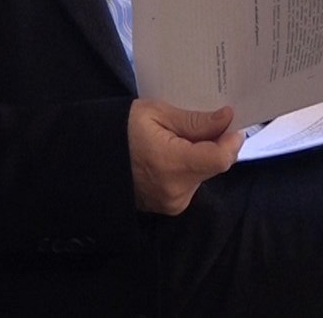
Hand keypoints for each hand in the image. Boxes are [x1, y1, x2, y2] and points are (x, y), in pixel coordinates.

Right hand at [127, 100, 244, 215]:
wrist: (91, 159)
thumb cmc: (121, 129)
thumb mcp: (156, 113)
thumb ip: (195, 120)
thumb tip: (227, 119)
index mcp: (171, 164)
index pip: (220, 159)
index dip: (231, 141)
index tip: (230, 123)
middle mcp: (175, 190)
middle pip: (214, 166)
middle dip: (215, 144)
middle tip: (200, 124)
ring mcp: (171, 203)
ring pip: (204, 175)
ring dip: (201, 156)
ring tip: (178, 139)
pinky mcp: (169, 208)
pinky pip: (191, 184)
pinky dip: (189, 169)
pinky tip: (171, 155)